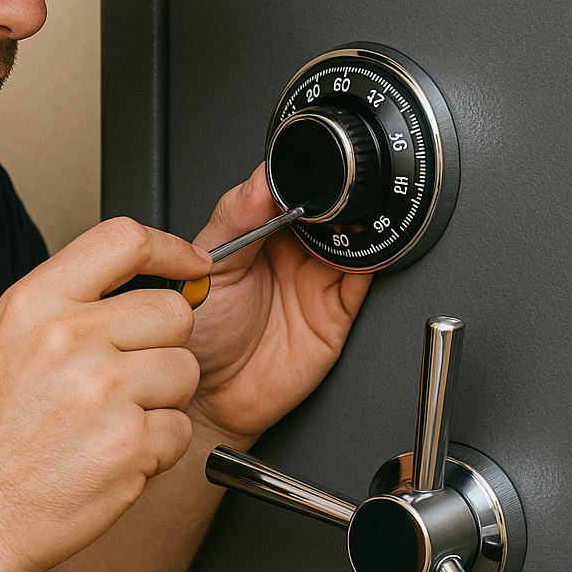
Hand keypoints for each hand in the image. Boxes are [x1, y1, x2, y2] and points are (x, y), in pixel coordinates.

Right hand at [0, 218, 210, 571]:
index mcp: (36, 304)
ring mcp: (103, 393)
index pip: (124, 240)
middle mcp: (69, 340)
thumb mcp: (5, 342)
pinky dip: (157, 449)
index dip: (171, 249)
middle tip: (128, 378)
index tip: (191, 264)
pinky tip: (113, 456)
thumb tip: (135, 282)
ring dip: (163, 400)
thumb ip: (67, 304)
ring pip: (185, 371)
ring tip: (112, 422)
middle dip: (165, 345)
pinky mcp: (130, 445)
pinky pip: (181, 431)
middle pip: (173, 312)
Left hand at [185, 166, 370, 444]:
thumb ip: (234, 220)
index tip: (303, 174)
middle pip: (328, 209)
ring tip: (341, 224)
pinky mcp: (337, 311)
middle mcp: (290, 251)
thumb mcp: (209, 268)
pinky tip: (361, 251)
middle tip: (324, 201)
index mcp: (257, 230)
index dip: (302, 177)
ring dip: (356, 225)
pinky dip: (373, 259)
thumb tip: (261, 179)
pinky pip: (365, 277)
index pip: (290, 189)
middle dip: (334, 198)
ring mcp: (316, 279)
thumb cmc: (199, 334)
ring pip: (352, 237)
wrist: (211, 397)